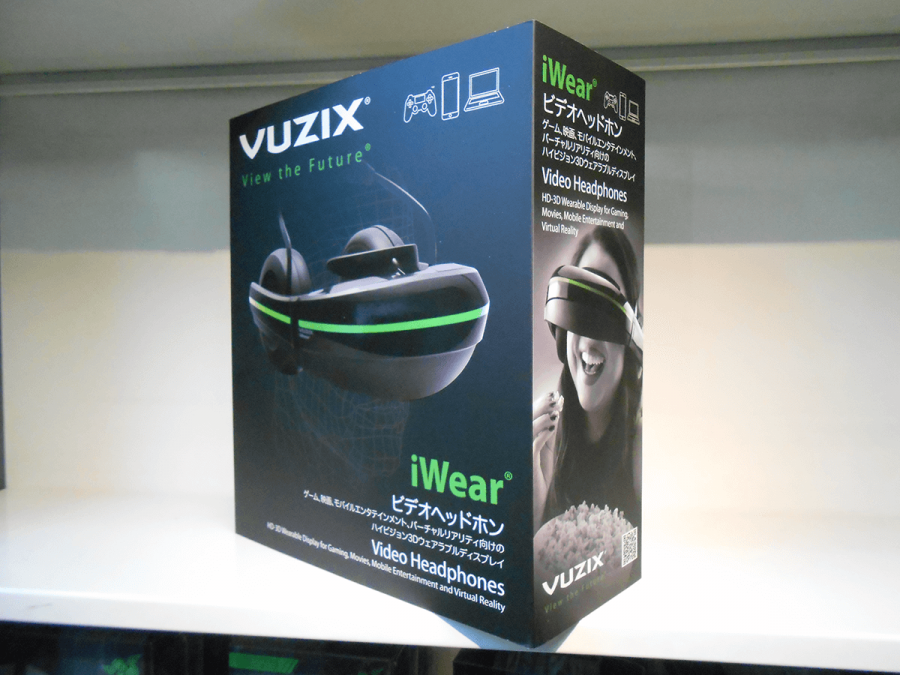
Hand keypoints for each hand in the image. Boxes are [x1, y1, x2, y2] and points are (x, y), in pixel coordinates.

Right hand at [533, 390, 562, 531]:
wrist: (537, 514)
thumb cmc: (539, 488)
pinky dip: (541, 433)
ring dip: (542, 416)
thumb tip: (553, 418)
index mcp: (523, 445)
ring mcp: (520, 456)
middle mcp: (519, 448)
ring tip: (556, 407)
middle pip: (526, 421)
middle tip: (556, 397)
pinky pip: (532, 445)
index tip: (557, 398)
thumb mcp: (545, 459)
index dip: (541, 407)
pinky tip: (552, 425)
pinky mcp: (525, 466)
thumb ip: (546, 440)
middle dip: (541, 406)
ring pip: (527, 429)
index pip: (530, 420)